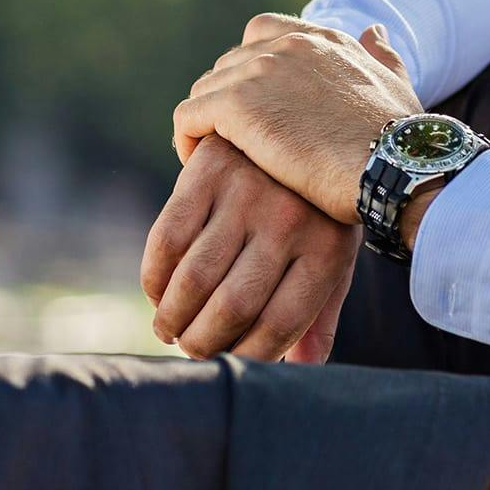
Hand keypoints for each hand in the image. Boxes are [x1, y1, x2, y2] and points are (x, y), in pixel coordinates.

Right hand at [141, 129, 361, 361]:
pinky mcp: (208, 169)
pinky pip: (166, 238)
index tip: (229, 363)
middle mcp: (288, 221)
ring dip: (172, 317)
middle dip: (202, 342)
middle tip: (192, 348)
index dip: (247, 356)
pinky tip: (158, 292)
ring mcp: (246, 193)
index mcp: (327, 250)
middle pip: (231, 307)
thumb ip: (318, 315)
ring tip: (170, 329)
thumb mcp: (335, 255)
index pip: (279, 325)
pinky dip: (154, 276)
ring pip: (194, 278)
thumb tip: (297, 372)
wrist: (309, 117)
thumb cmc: (319, 208)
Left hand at [171, 16, 421, 222]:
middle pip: (229, 64)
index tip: (257, 108)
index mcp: (323, 40)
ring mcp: (261, 72)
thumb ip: (382, 55)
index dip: (251, 70)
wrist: (395, 168)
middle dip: (226, 100)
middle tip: (232, 140)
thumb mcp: (397, 85)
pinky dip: (186, 139)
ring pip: (205, 90)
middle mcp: (289, 46)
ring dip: (205, 122)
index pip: (264, 33)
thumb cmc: (402, 141)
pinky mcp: (237, 106)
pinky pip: (188, 116)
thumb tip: (374, 30)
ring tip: (213, 156)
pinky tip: (198, 162)